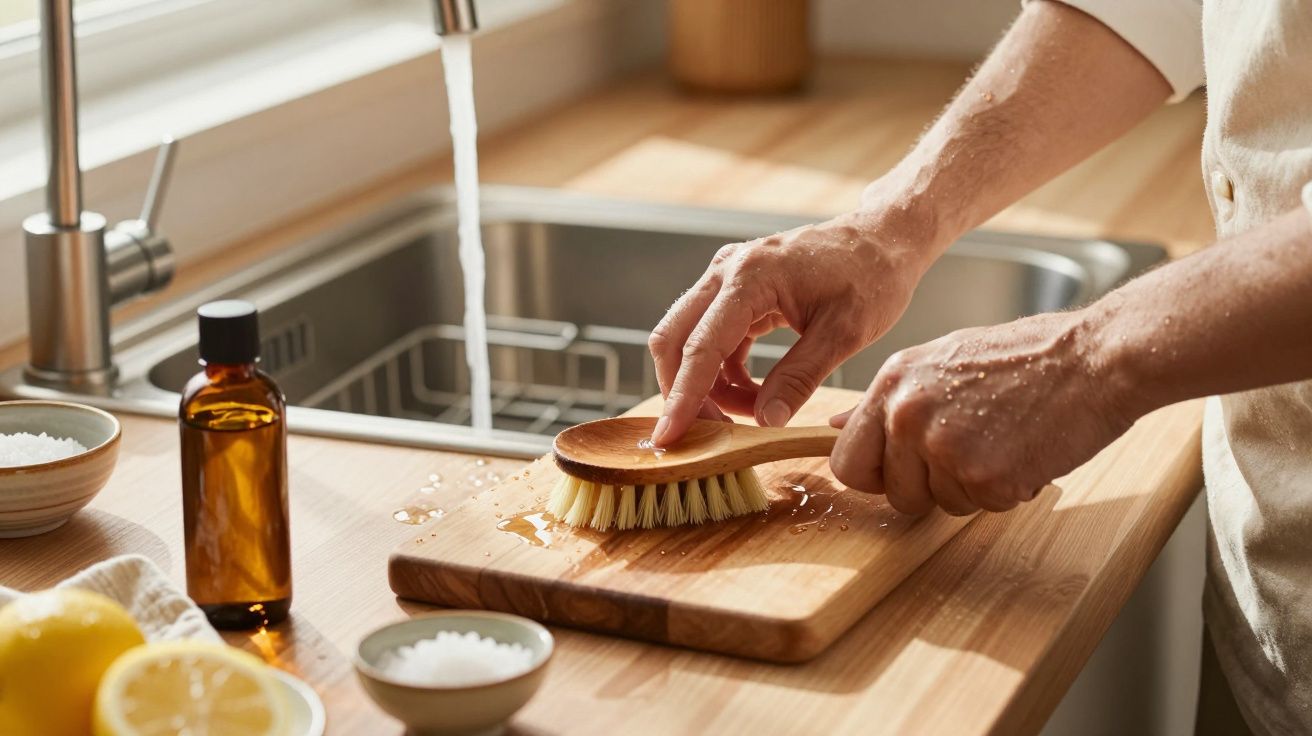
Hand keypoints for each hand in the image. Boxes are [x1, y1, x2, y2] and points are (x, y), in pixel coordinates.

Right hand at [648, 206, 940, 445]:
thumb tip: (765, 422)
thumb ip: (799, 378)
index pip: (700, 346)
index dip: (682, 397)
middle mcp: (727, 271)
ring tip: (752, 412)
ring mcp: (727, 278)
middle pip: (673, 339)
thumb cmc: (871, 277)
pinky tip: (754, 394)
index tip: (669, 437)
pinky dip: (723, 372)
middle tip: (708, 434)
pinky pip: (711, 338)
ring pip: (689, 340)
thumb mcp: (844, 334)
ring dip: (707, 385)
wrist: (883, 239)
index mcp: (750, 277)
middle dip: (682, 392)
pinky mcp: (736, 291)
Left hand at [828, 310, 1134, 514]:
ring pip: (940, 504)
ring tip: (1004, 439)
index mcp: (893, 384)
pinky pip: (982, 507)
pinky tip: (1026, 451)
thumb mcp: (941, 362)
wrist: (1094, 358)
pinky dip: (1007, 490)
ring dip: (972, 487)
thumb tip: (833, 427)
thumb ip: (888, 400)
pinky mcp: (985, 477)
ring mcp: (944, 447)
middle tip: (970, 451)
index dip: (876, 475)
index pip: (847, 461)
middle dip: (927, 488)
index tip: (903, 470)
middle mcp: (908, 415)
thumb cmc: (1025, 358)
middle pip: (893, 493)